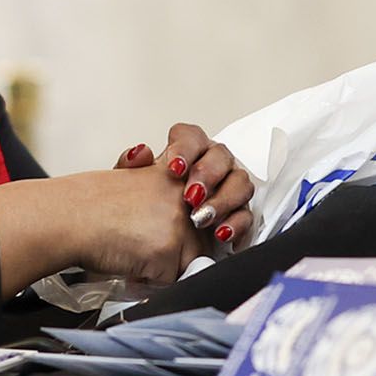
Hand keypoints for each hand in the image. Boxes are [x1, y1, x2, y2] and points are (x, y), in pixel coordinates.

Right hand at [68, 166, 201, 288]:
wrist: (65, 217)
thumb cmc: (89, 205)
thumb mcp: (133, 182)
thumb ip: (163, 192)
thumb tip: (187, 208)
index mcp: (177, 174)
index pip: (205, 210)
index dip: (186, 229)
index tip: (161, 231)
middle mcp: (183, 192)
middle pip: (202, 239)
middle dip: (176, 251)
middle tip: (141, 241)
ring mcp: (178, 220)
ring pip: (189, 262)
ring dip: (164, 267)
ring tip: (133, 251)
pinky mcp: (167, 248)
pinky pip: (170, 280)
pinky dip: (150, 280)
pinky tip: (129, 262)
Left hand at [133, 123, 254, 250]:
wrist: (152, 238)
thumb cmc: (145, 208)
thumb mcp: (129, 188)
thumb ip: (129, 167)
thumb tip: (139, 154)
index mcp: (187, 152)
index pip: (192, 136)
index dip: (185, 148)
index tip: (175, 168)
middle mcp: (212, 166)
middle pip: (220, 155)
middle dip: (207, 175)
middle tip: (191, 196)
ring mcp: (228, 188)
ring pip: (239, 183)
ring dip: (222, 201)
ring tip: (202, 218)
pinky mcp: (237, 214)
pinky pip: (246, 215)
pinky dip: (236, 225)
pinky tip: (221, 234)